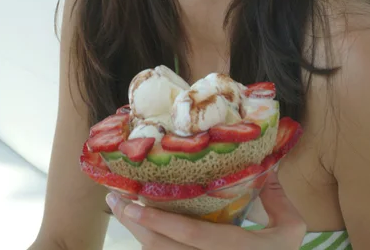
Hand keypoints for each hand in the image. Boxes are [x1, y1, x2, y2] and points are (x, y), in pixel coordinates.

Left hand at [106, 171, 305, 248]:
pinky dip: (151, 243)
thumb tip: (267, 163)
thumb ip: (277, 198)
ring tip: (121, 207)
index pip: (192, 236)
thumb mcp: (290, 231)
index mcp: (235, 249)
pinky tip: (141, 227)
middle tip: (115, 198)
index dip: (161, 223)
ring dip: (137, 234)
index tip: (136, 204)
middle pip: (162, 249)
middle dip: (135, 224)